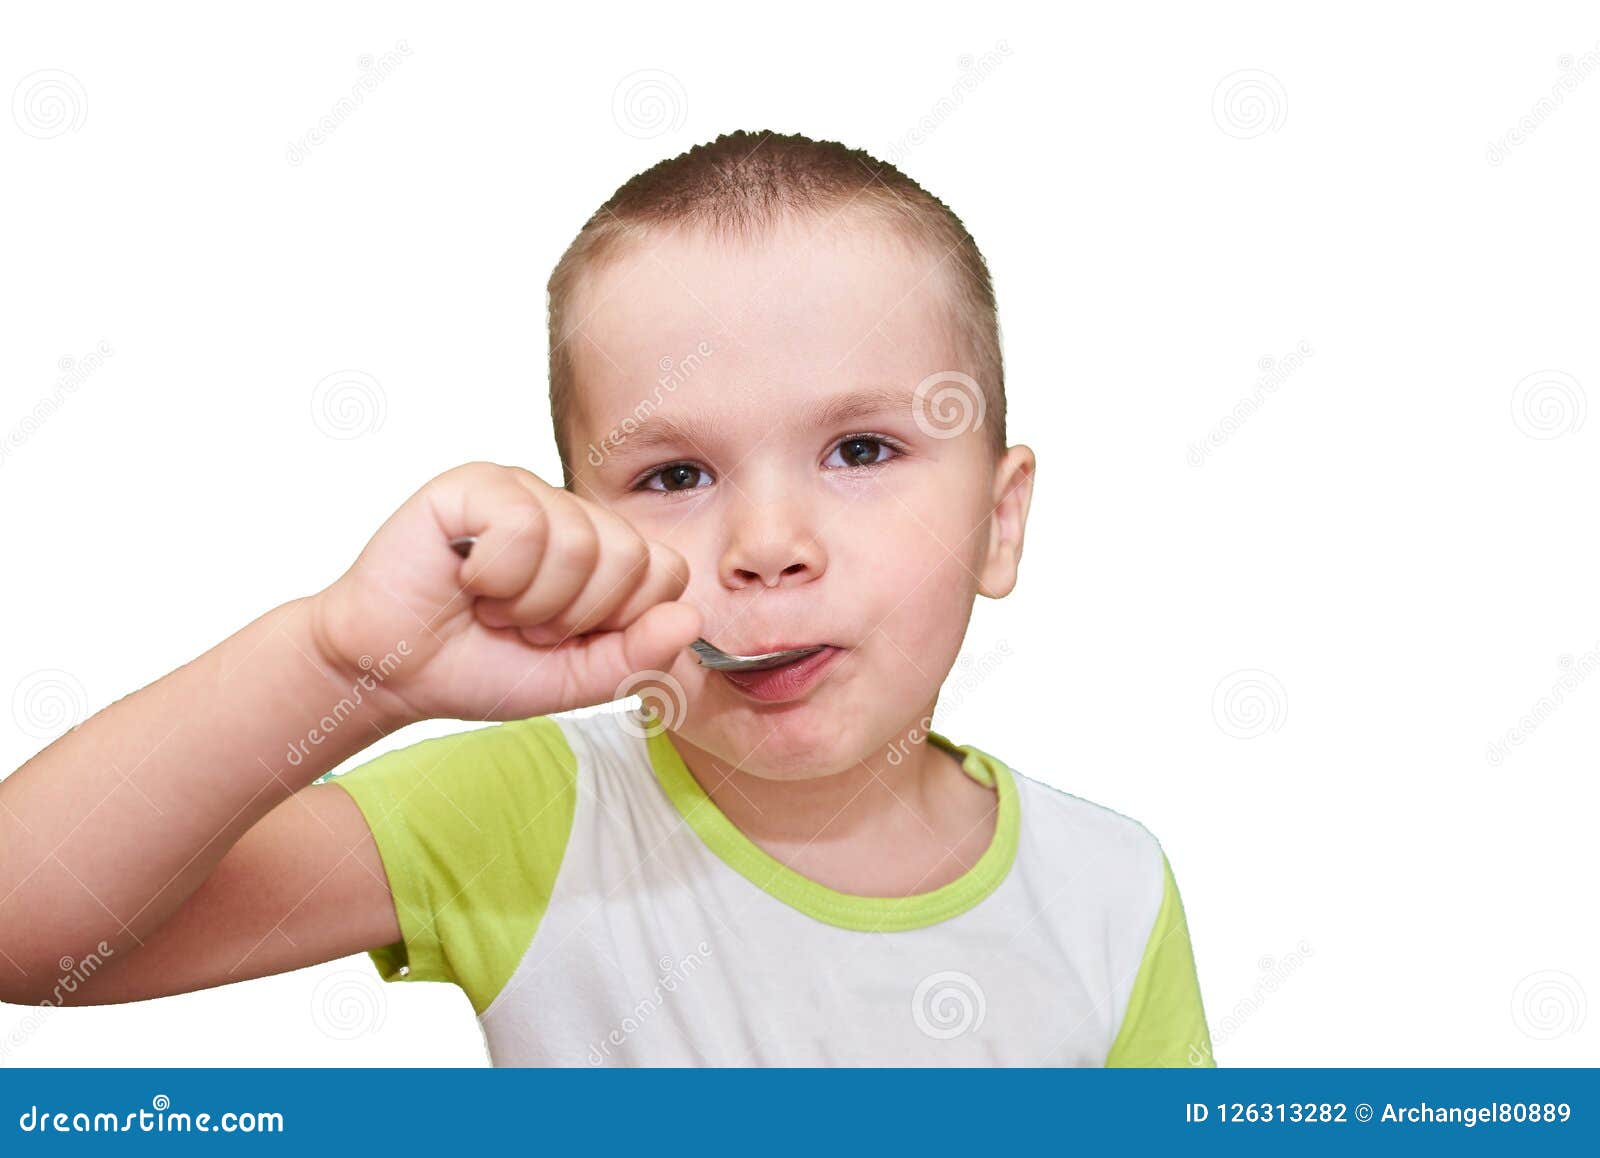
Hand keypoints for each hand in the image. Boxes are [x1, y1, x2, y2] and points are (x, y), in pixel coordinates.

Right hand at [307, 461, 700, 724]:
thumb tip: (690, 620)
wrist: (391, 671)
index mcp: (602, 554)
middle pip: (632, 555)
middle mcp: (570, 513)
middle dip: (575, 616)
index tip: (568, 638)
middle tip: (522, 623)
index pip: (667, 571)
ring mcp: (525, 491)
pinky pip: (525, 525)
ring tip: (492, 604)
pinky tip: (465, 577)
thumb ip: (637, 656)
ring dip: (529, 601)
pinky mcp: (477, 483)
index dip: (621, 621)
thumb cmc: (480, 667)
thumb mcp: (574, 680)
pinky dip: (495, 574)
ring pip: (581, 543)